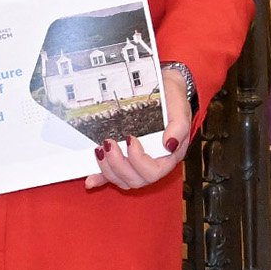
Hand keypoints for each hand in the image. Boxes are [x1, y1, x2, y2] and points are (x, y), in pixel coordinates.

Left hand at [92, 63, 195, 191]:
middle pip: (136, 180)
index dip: (139, 160)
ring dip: (108, 169)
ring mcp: (139, 163)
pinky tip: (90, 181)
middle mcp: (155, 163)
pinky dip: (101, 179)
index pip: (154, 172)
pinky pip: (114, 176)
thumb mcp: (180, 109)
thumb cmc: (172, 101)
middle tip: (108, 143)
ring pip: (123, 180)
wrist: (163, 89)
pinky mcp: (126, 159)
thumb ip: (179, 128)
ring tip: (100, 150)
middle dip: (118, 164)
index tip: (130, 139)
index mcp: (170, 156)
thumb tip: (169, 145)